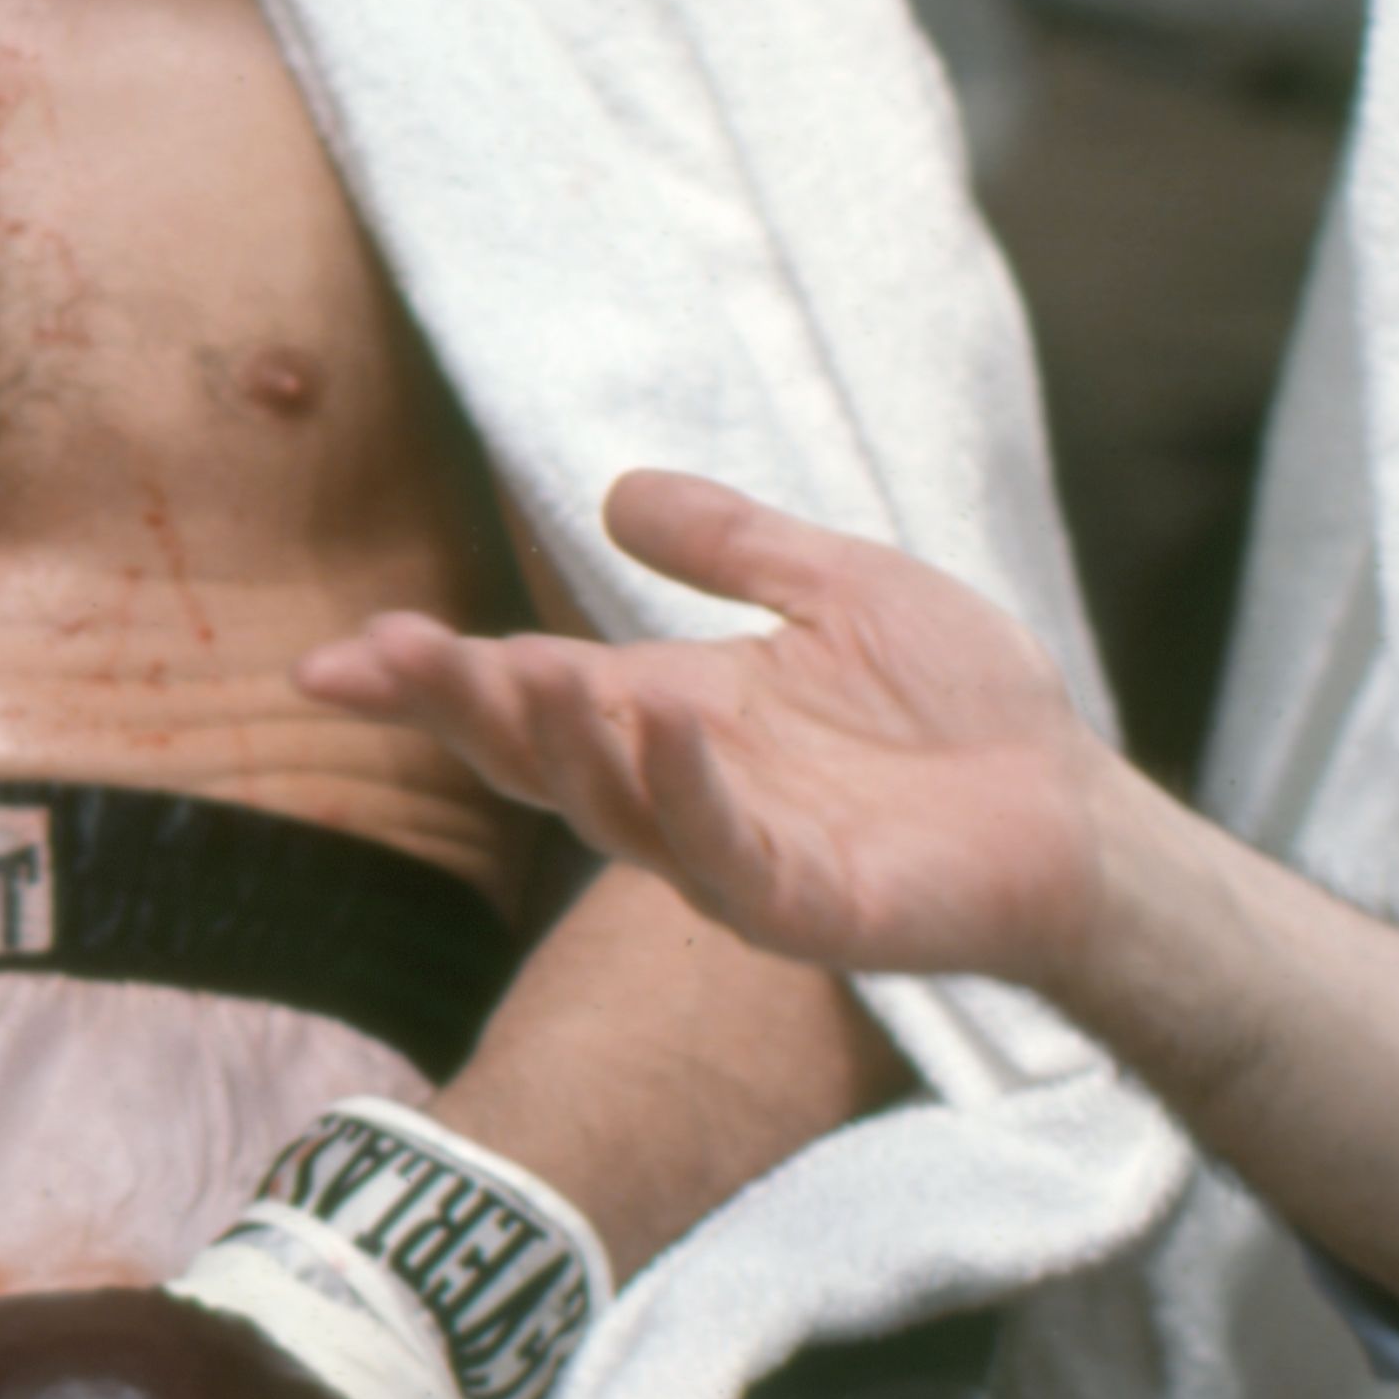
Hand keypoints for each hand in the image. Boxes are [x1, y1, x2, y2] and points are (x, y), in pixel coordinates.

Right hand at [296, 468, 1127, 997]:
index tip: (329, 658)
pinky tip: (664, 734)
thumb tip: (615, 491)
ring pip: (614, 812)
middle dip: (457, 710)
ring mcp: (738, 857)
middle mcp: (686, 790)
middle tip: (378, 659)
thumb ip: (734, 547)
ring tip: (516, 673)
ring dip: (562, 745)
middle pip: (541, 755)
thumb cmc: (962, 708)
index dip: (431, 682)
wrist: (1069, 806)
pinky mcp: (808, 908)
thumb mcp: (838, 588)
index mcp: (678, 715)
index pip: (529, 696)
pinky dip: (690, 800)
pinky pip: (729, 859)